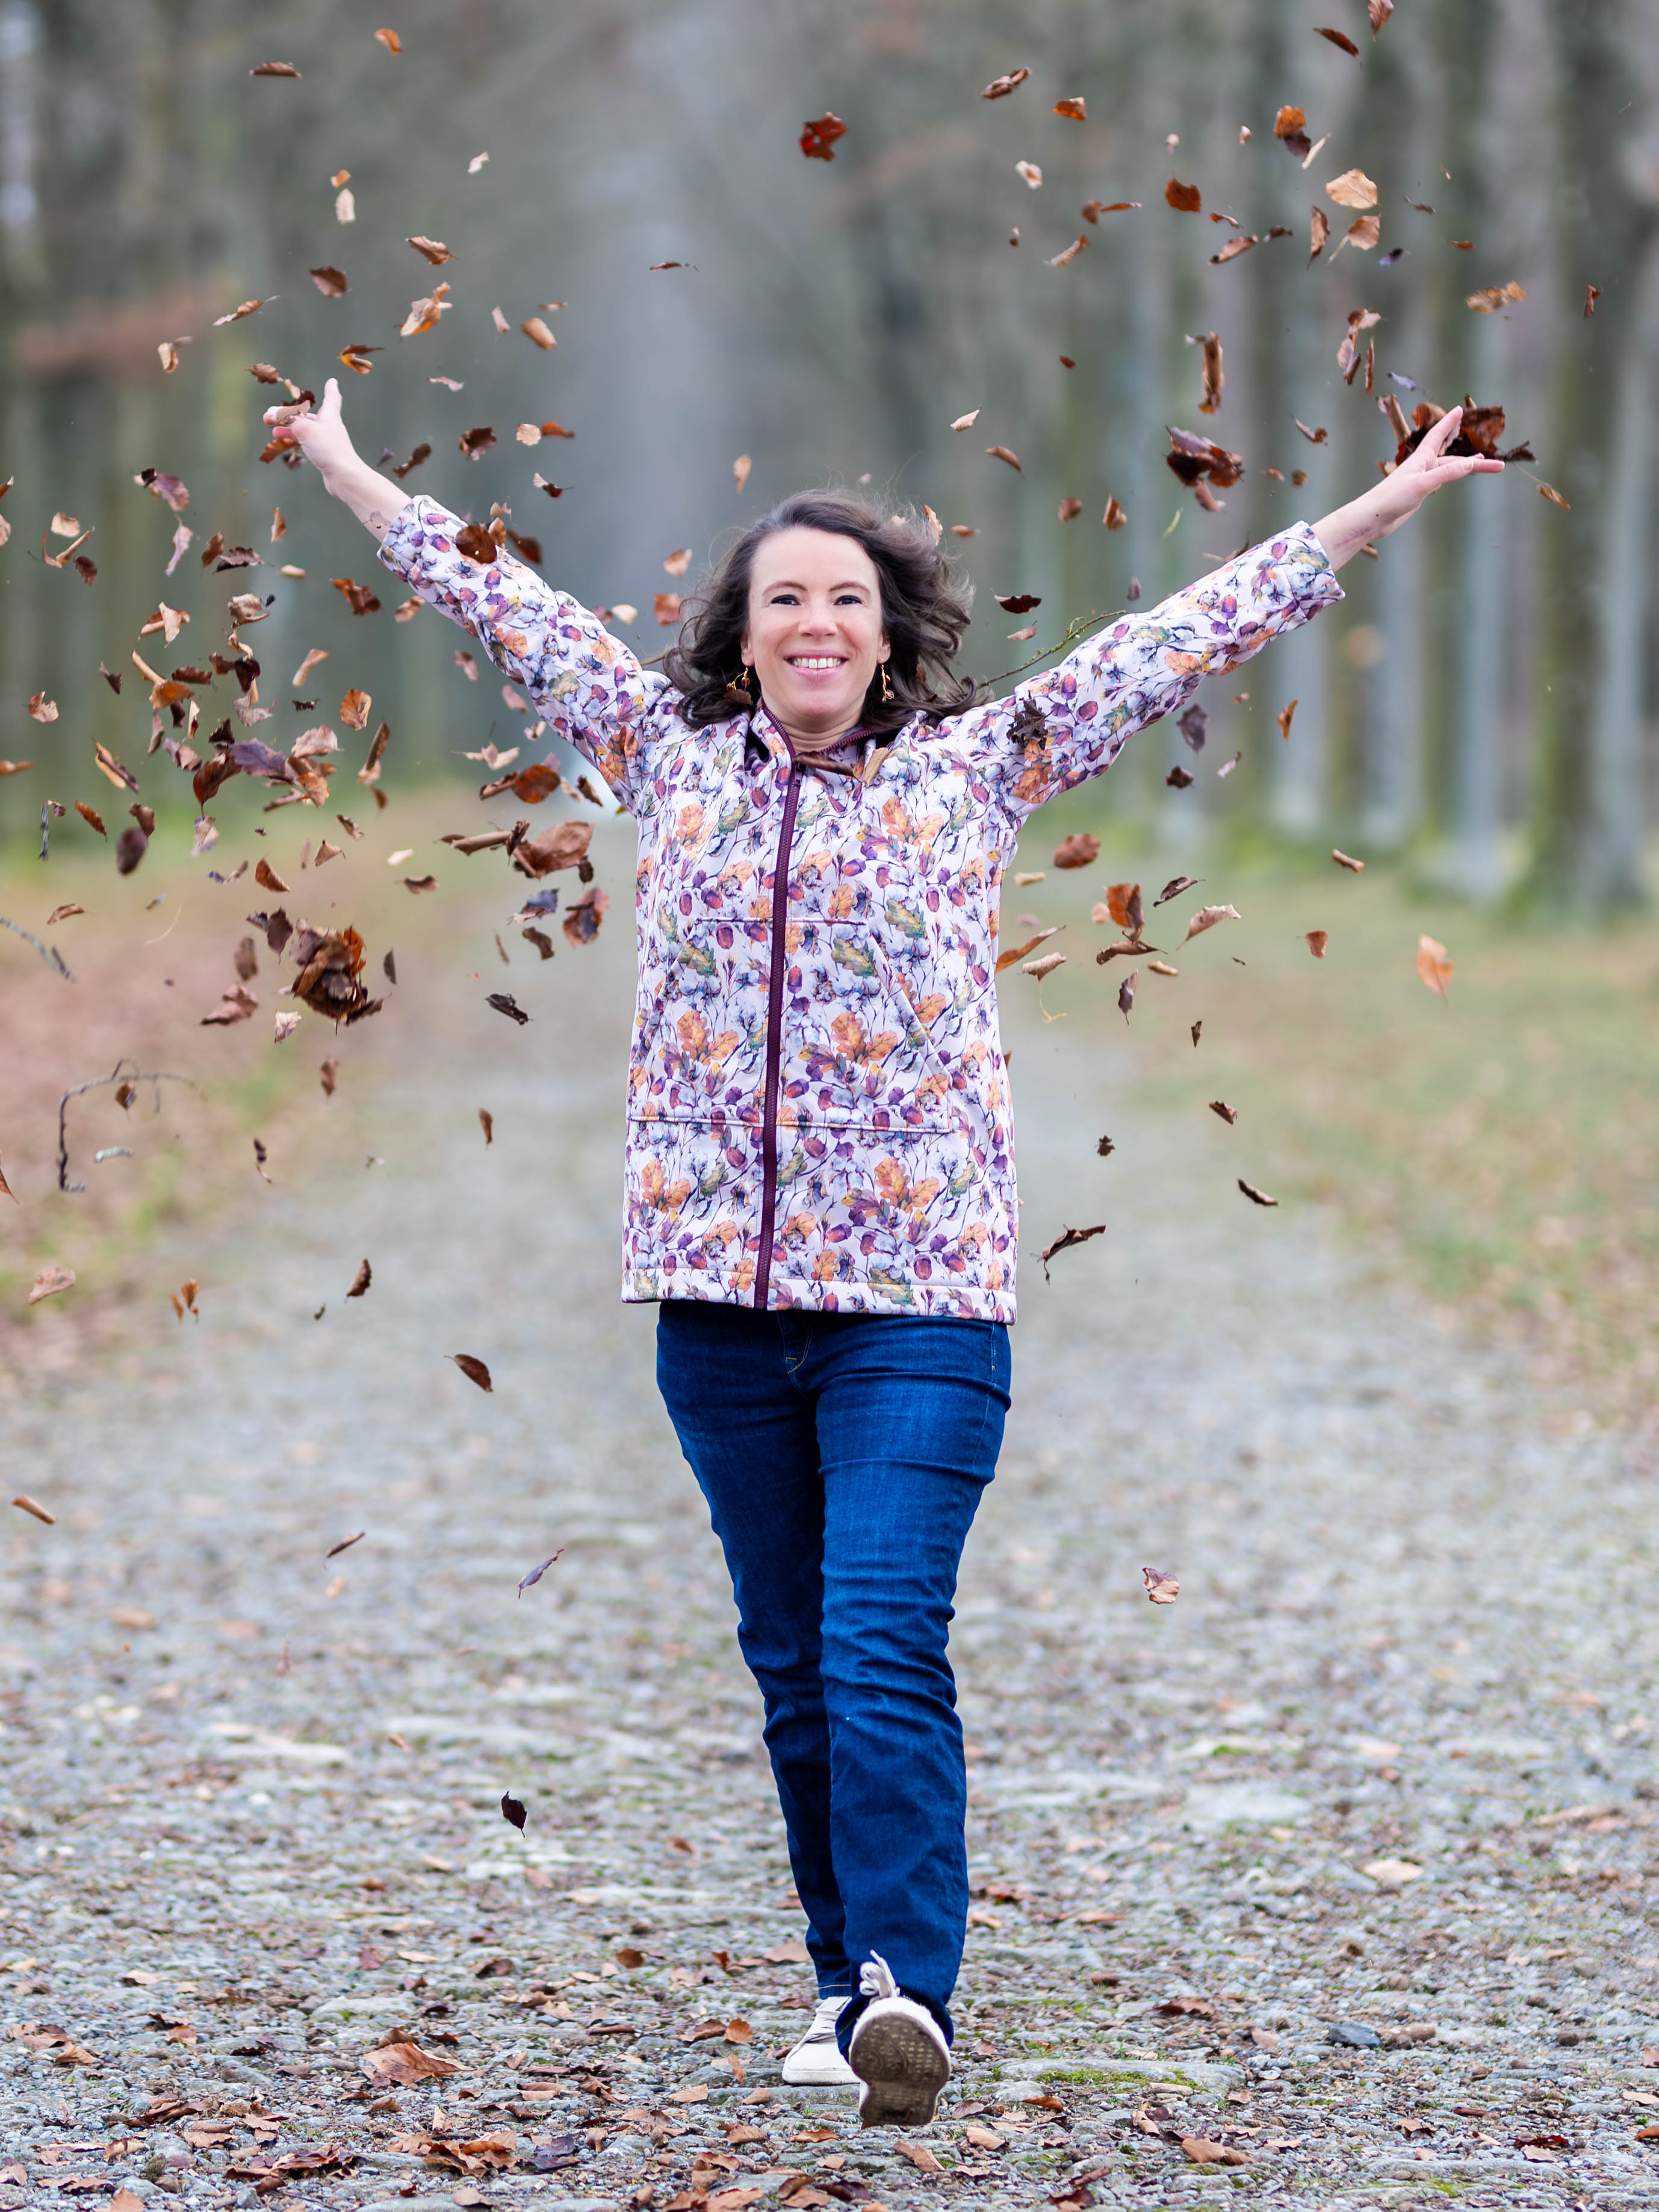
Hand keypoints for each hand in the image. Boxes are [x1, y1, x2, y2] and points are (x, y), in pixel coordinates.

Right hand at [263, 375, 357, 485]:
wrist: (344, 477)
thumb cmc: (328, 448)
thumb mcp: (304, 429)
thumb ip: (287, 419)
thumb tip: (271, 413)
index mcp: (330, 415)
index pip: (332, 398)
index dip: (331, 389)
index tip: (332, 381)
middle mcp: (330, 427)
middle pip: (309, 416)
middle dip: (290, 415)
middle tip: (269, 416)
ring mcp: (328, 442)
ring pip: (305, 431)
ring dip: (289, 429)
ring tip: (274, 431)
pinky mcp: (325, 456)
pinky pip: (307, 444)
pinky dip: (295, 441)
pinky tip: (285, 444)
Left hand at [1371, 404, 1505, 537]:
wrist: (1373, 518)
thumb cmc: (1392, 498)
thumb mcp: (1422, 485)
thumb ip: (1446, 474)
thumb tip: (1470, 463)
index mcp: (1422, 459)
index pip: (1438, 435)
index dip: (1449, 422)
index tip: (1459, 409)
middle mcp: (1423, 466)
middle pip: (1454, 460)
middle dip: (1476, 462)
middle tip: (1498, 466)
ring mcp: (1422, 479)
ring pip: (1451, 470)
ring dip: (1468, 468)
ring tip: (1487, 466)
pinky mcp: (1420, 492)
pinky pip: (1443, 480)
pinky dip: (1455, 475)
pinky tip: (1459, 474)